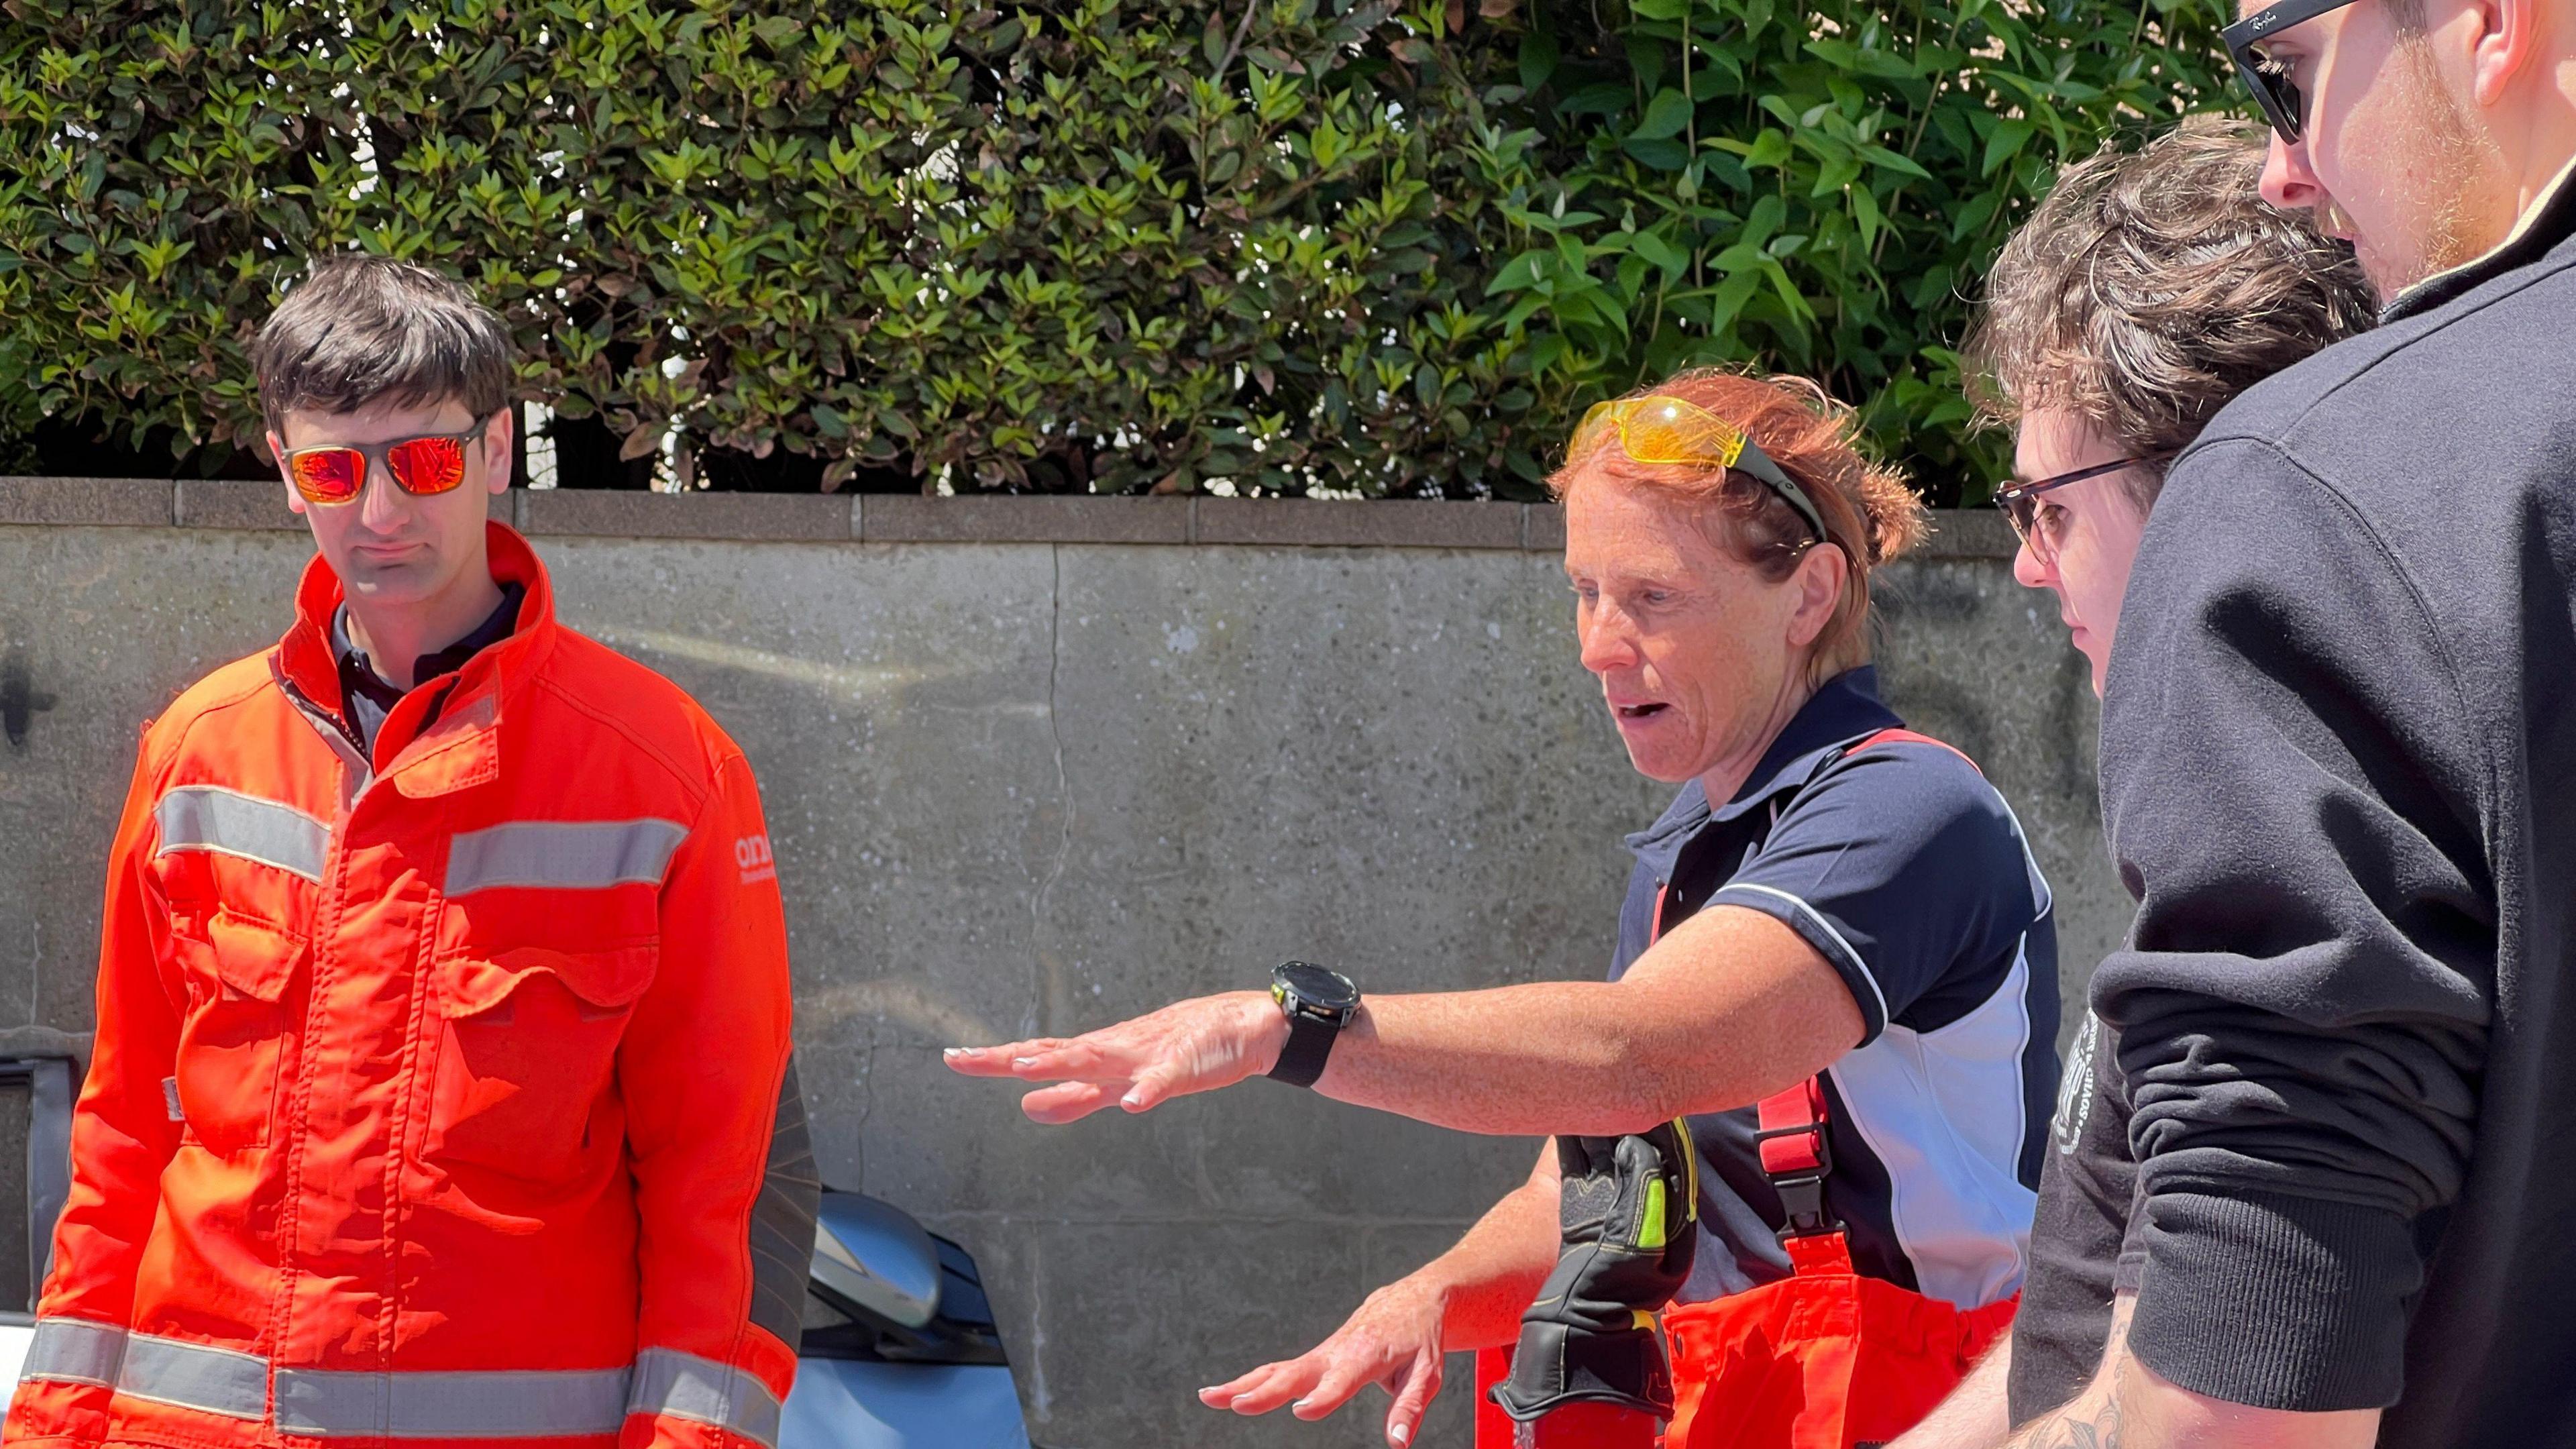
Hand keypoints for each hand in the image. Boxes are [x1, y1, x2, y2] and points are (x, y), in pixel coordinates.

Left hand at [943, 991, 1288, 1122]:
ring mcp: (1147, 1056)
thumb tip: (1028, 1107)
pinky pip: (1163, 1081)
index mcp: (1096, 1055)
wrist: (1239, 1026)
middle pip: (1055, 1052)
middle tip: (966, 1060)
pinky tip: (1132, 1104)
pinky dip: (1146, 1091)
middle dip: (1012, 1058)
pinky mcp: (1184, 1066)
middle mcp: (1113, 1049)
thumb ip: (1075, 1096)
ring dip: (1064, 1062)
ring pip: (1100, 1058)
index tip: (954, 1058)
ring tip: (1028, 1065)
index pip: (1038, 1055)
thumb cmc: (1176, 1048)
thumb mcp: (1117, 1079)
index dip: (996, 1059)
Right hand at [1197, 1274, 1450, 1447]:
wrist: (1409, 1300)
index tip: (1301, 1411)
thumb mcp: (1427, 1374)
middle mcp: (1336, 1352)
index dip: (1323, 1396)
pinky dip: (1248, 1381)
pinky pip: (1276, 1370)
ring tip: (1208, 1397)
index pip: (1341, 1379)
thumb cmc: (1420, 1339)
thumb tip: (1397, 1444)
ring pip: (1275, 1369)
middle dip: (1265, 1391)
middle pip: (1295, 1373)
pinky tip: (1220, 1393)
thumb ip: (1409, 1408)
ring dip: (1240, 1384)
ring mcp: (1321, 1354)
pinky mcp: (1313, 1359)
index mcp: (1366, 1356)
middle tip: (1238, 1405)